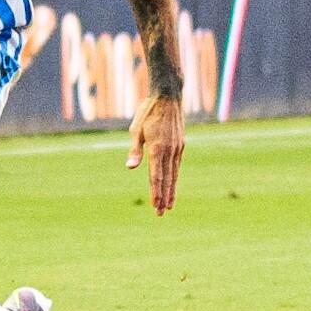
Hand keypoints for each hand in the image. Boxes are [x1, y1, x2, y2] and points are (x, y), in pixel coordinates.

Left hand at [126, 93, 184, 214]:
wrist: (168, 97)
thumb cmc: (148, 112)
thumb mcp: (136, 129)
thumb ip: (135, 150)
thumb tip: (130, 168)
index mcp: (157, 148)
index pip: (156, 176)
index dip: (155, 192)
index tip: (155, 205)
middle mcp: (170, 151)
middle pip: (167, 179)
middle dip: (164, 197)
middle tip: (161, 213)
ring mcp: (177, 148)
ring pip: (174, 174)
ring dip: (172, 190)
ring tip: (169, 205)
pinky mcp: (180, 145)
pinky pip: (177, 165)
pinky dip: (175, 178)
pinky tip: (173, 184)